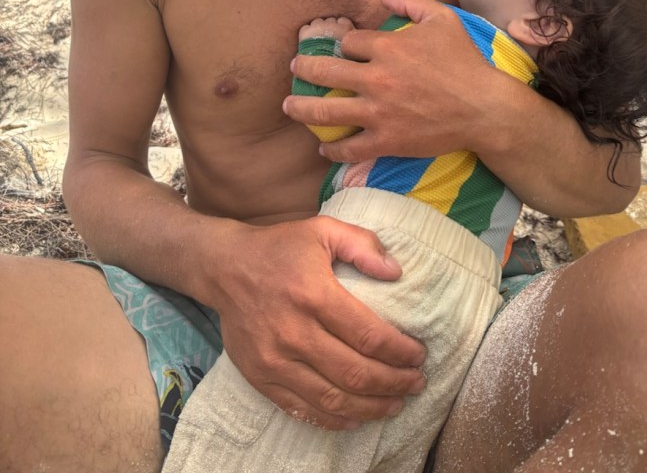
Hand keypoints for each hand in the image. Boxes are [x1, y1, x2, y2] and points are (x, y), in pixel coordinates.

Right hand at [208, 214, 425, 428]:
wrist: (224, 267)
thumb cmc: (280, 247)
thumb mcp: (323, 229)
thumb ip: (362, 245)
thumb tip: (396, 272)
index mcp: (314, 294)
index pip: (368, 335)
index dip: (400, 351)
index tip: (419, 355)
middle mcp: (294, 331)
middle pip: (355, 372)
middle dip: (393, 383)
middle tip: (415, 383)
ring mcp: (275, 360)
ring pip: (332, 398)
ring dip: (370, 407)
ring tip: (395, 404)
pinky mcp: (259, 376)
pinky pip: (301, 408)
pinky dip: (333, 419)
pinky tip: (356, 418)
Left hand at [284, 0, 495, 162]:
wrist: (484, 108)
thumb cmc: (465, 61)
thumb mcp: (443, 19)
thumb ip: (412, 1)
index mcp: (387, 47)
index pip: (347, 42)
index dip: (342, 43)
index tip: (341, 48)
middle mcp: (376, 78)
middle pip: (324, 72)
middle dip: (303, 68)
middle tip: (294, 68)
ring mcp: (378, 112)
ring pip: (326, 111)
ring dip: (301, 108)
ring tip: (289, 106)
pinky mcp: (386, 141)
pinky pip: (350, 148)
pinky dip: (333, 150)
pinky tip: (324, 148)